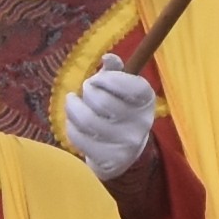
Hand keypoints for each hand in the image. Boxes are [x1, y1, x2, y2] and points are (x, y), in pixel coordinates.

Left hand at [60, 60, 157, 183]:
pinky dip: (71, 126)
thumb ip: (114, 71)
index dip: (106, 78)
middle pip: (101, 101)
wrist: (122, 153)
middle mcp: (142, 123)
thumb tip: (108, 58)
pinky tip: (74, 123)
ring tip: (73, 103)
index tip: (98, 79)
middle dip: (87, 91)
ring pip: (86, 119)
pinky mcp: (110, 160)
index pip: (129, 84)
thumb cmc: (118, 111)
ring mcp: (126, 144)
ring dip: (73, 107)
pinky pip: (79, 137)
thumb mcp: (121, 89)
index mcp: (146, 100)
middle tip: (86, 91)